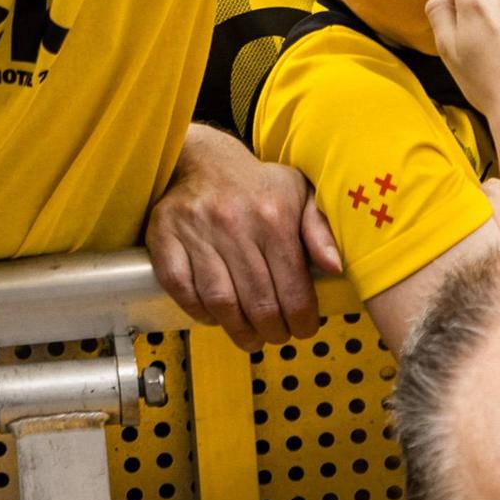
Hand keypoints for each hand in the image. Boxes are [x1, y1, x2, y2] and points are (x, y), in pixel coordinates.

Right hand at [146, 123, 337, 348]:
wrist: (204, 161)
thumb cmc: (256, 185)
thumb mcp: (299, 194)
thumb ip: (320, 229)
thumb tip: (334, 266)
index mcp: (273, 216)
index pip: (293, 287)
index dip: (302, 319)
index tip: (304, 328)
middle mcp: (235, 224)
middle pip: (258, 302)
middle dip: (273, 331)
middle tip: (277, 336)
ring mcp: (197, 232)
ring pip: (221, 301)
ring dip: (238, 330)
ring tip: (250, 338)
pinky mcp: (165, 237)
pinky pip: (182, 288)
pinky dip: (198, 311)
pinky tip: (215, 316)